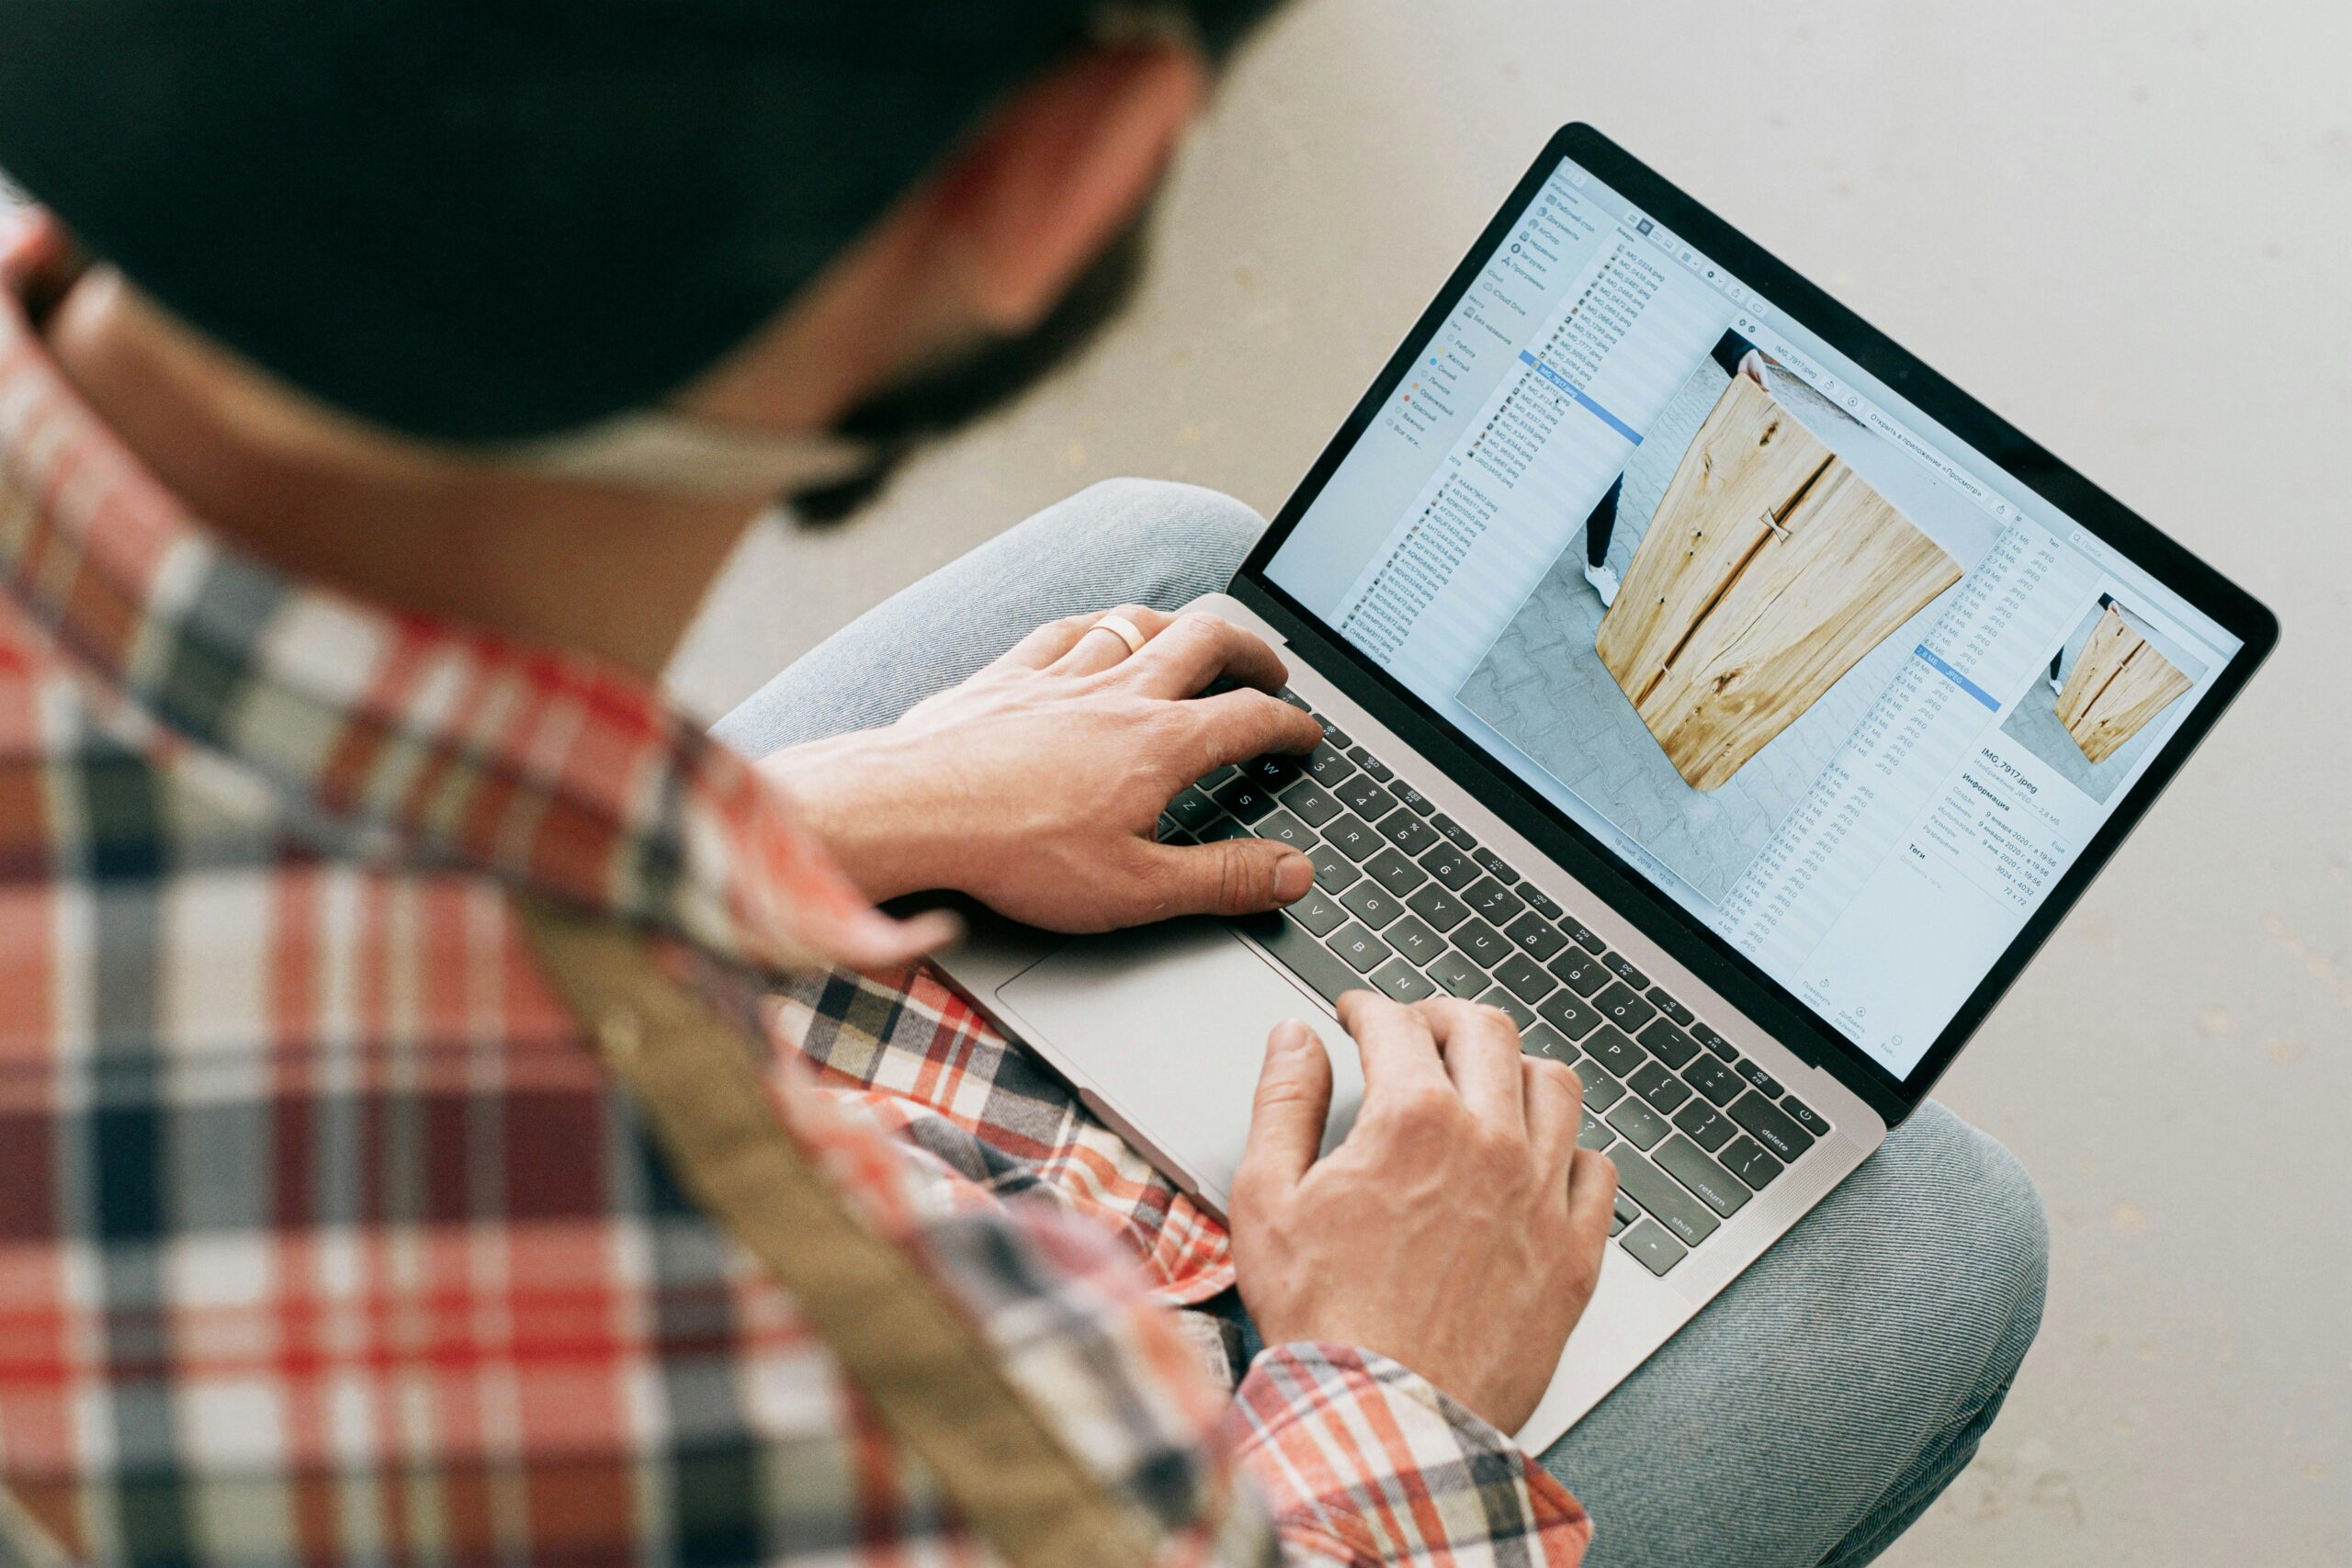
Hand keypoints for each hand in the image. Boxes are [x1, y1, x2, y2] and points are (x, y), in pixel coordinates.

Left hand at [759, 606, 1323, 931]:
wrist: (912, 812)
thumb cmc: (1015, 855)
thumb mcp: (1134, 889)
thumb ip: (1221, 880)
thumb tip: (1292, 874)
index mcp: (1160, 744)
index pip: (1249, 718)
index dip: (1290, 725)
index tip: (1306, 734)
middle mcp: (1119, 693)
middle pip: (1206, 640)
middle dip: (1250, 649)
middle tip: (1270, 668)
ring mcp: (1061, 675)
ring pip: (1138, 623)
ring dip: (1179, 626)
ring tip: (1197, 641)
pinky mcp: (1009, 673)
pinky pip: (1067, 629)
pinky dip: (1100, 626)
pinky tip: (1099, 633)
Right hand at [1229, 994, 1617, 1432]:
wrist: (1384, 1422)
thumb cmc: (1324, 1324)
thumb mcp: (1266, 1201)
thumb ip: (1282, 1104)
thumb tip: (1293, 1042)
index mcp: (1412, 1120)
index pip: (1397, 1022)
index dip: (1367, 1007)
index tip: (1355, 1016)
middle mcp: (1490, 1143)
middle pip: (1486, 1030)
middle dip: (1443, 1014)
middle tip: (1418, 1027)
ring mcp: (1541, 1197)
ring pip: (1554, 1086)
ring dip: (1514, 1067)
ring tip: (1486, 1078)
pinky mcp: (1573, 1254)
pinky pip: (1595, 1170)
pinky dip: (1567, 1148)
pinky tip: (1539, 1157)